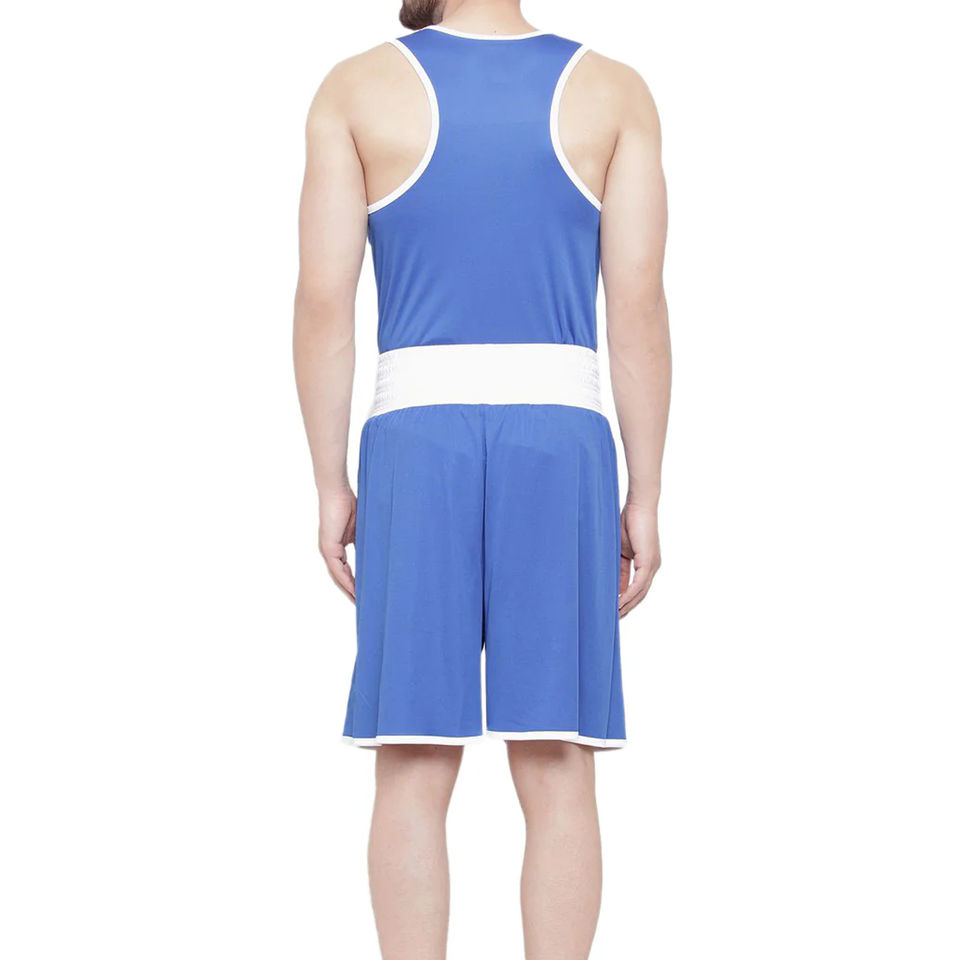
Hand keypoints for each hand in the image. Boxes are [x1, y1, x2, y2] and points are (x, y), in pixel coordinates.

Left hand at [318, 489, 356, 601]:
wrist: (336, 490)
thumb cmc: (349, 503)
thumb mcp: (361, 528)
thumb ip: (366, 541)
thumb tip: (380, 551)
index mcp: (337, 547)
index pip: (346, 570)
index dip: (355, 583)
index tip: (365, 594)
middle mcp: (330, 551)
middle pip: (340, 578)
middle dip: (352, 592)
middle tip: (363, 606)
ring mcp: (327, 550)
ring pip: (338, 577)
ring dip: (348, 591)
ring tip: (360, 604)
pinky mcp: (328, 547)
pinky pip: (337, 569)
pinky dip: (346, 581)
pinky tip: (354, 591)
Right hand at [619, 503, 660, 617]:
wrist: (638, 505)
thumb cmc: (628, 522)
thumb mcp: (620, 550)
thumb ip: (619, 568)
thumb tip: (614, 587)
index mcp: (646, 564)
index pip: (637, 589)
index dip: (626, 601)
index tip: (614, 611)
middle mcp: (652, 567)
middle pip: (640, 595)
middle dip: (627, 608)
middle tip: (613, 619)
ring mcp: (652, 565)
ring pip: (640, 592)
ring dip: (627, 605)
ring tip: (614, 615)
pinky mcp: (648, 561)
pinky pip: (638, 583)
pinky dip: (628, 594)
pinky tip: (619, 603)